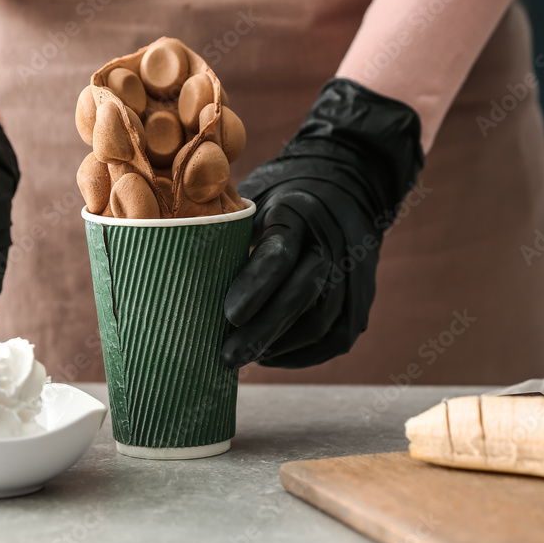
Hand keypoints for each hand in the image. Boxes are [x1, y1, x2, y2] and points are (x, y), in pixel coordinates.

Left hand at [221, 79, 423, 368]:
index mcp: (298, 212)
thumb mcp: (254, 198)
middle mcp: (333, 243)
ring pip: (319, 324)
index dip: (255, 286)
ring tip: (243, 357)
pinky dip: (300, 353)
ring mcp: (354, 274)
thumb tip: (182, 273)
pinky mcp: (361, 300)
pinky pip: (332, 338)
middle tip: (227, 356)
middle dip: (263, 331)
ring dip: (279, 346)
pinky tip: (271, 355)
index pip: (280, 254)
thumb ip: (228, 232)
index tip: (228, 315)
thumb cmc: (281, 197)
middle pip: (302, 296)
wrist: (347, 186)